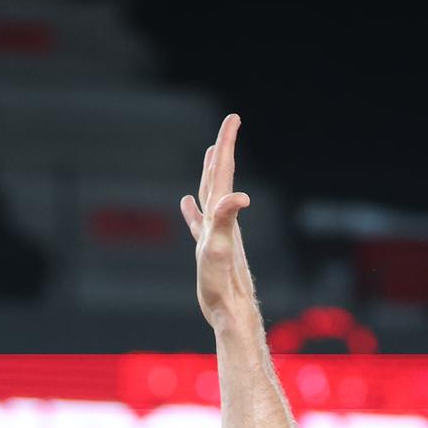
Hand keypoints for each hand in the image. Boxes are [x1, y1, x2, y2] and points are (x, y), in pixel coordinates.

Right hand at [179, 114, 256, 327]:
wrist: (229, 310)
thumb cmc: (223, 283)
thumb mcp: (220, 249)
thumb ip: (226, 220)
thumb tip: (239, 197)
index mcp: (222, 214)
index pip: (223, 171)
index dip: (226, 144)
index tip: (233, 118)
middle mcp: (221, 219)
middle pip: (221, 176)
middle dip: (223, 149)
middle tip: (229, 125)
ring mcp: (214, 233)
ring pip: (211, 194)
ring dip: (210, 172)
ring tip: (211, 154)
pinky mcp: (207, 249)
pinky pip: (198, 221)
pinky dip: (193, 209)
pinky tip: (188, 204)